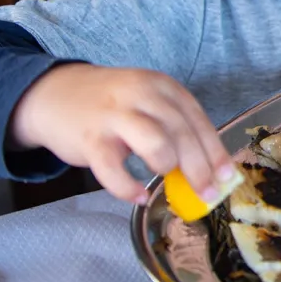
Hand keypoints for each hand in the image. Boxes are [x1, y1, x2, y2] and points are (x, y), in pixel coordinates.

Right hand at [9, 63, 234, 204]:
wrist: (53, 94)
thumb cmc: (110, 105)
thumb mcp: (146, 102)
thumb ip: (173, 127)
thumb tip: (207, 169)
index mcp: (162, 86)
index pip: (198, 120)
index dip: (215, 151)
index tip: (227, 177)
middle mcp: (142, 94)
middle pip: (182, 133)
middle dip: (200, 169)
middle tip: (207, 194)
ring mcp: (115, 114)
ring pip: (156, 143)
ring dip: (167, 166)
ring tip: (163, 178)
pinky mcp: (90, 138)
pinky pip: (114, 170)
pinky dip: (128, 188)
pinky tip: (137, 195)